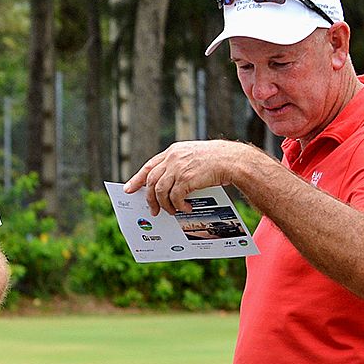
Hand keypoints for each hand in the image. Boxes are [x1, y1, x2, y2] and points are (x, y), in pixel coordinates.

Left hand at [125, 140, 260, 215]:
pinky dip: (178, 206)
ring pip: (159, 191)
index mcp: (172, 152)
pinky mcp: (186, 179)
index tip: (129, 188)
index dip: (137, 179)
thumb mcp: (193, 157)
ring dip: (164, 204)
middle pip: (151, 180)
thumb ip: (178, 166)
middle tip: (152, 210)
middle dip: (149, 198)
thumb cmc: (216, 160)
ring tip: (171, 211)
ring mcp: (178, 168)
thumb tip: (167, 186)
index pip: (149, 166)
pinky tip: (185, 208)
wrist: (233, 160)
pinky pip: (174, 197)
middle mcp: (172, 158)